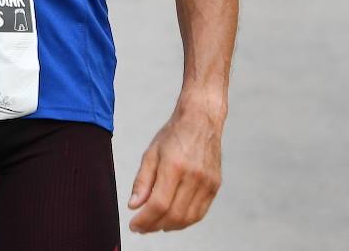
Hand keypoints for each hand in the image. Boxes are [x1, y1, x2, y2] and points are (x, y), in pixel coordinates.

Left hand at [127, 102, 224, 232]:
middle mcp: (193, 177)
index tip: (133, 225)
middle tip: (142, 227)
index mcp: (174, 166)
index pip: (158, 204)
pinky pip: (200, 212)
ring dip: (169, 226)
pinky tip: (172, 219)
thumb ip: (142, 181)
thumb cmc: (174, 134)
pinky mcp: (215, 186)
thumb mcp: (151, 153)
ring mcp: (207, 183)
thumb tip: (134, 206)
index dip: (144, 220)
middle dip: (154, 226)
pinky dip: (185, 221)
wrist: (201, 120)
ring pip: (188, 218)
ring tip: (155, 225)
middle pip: (174, 215)